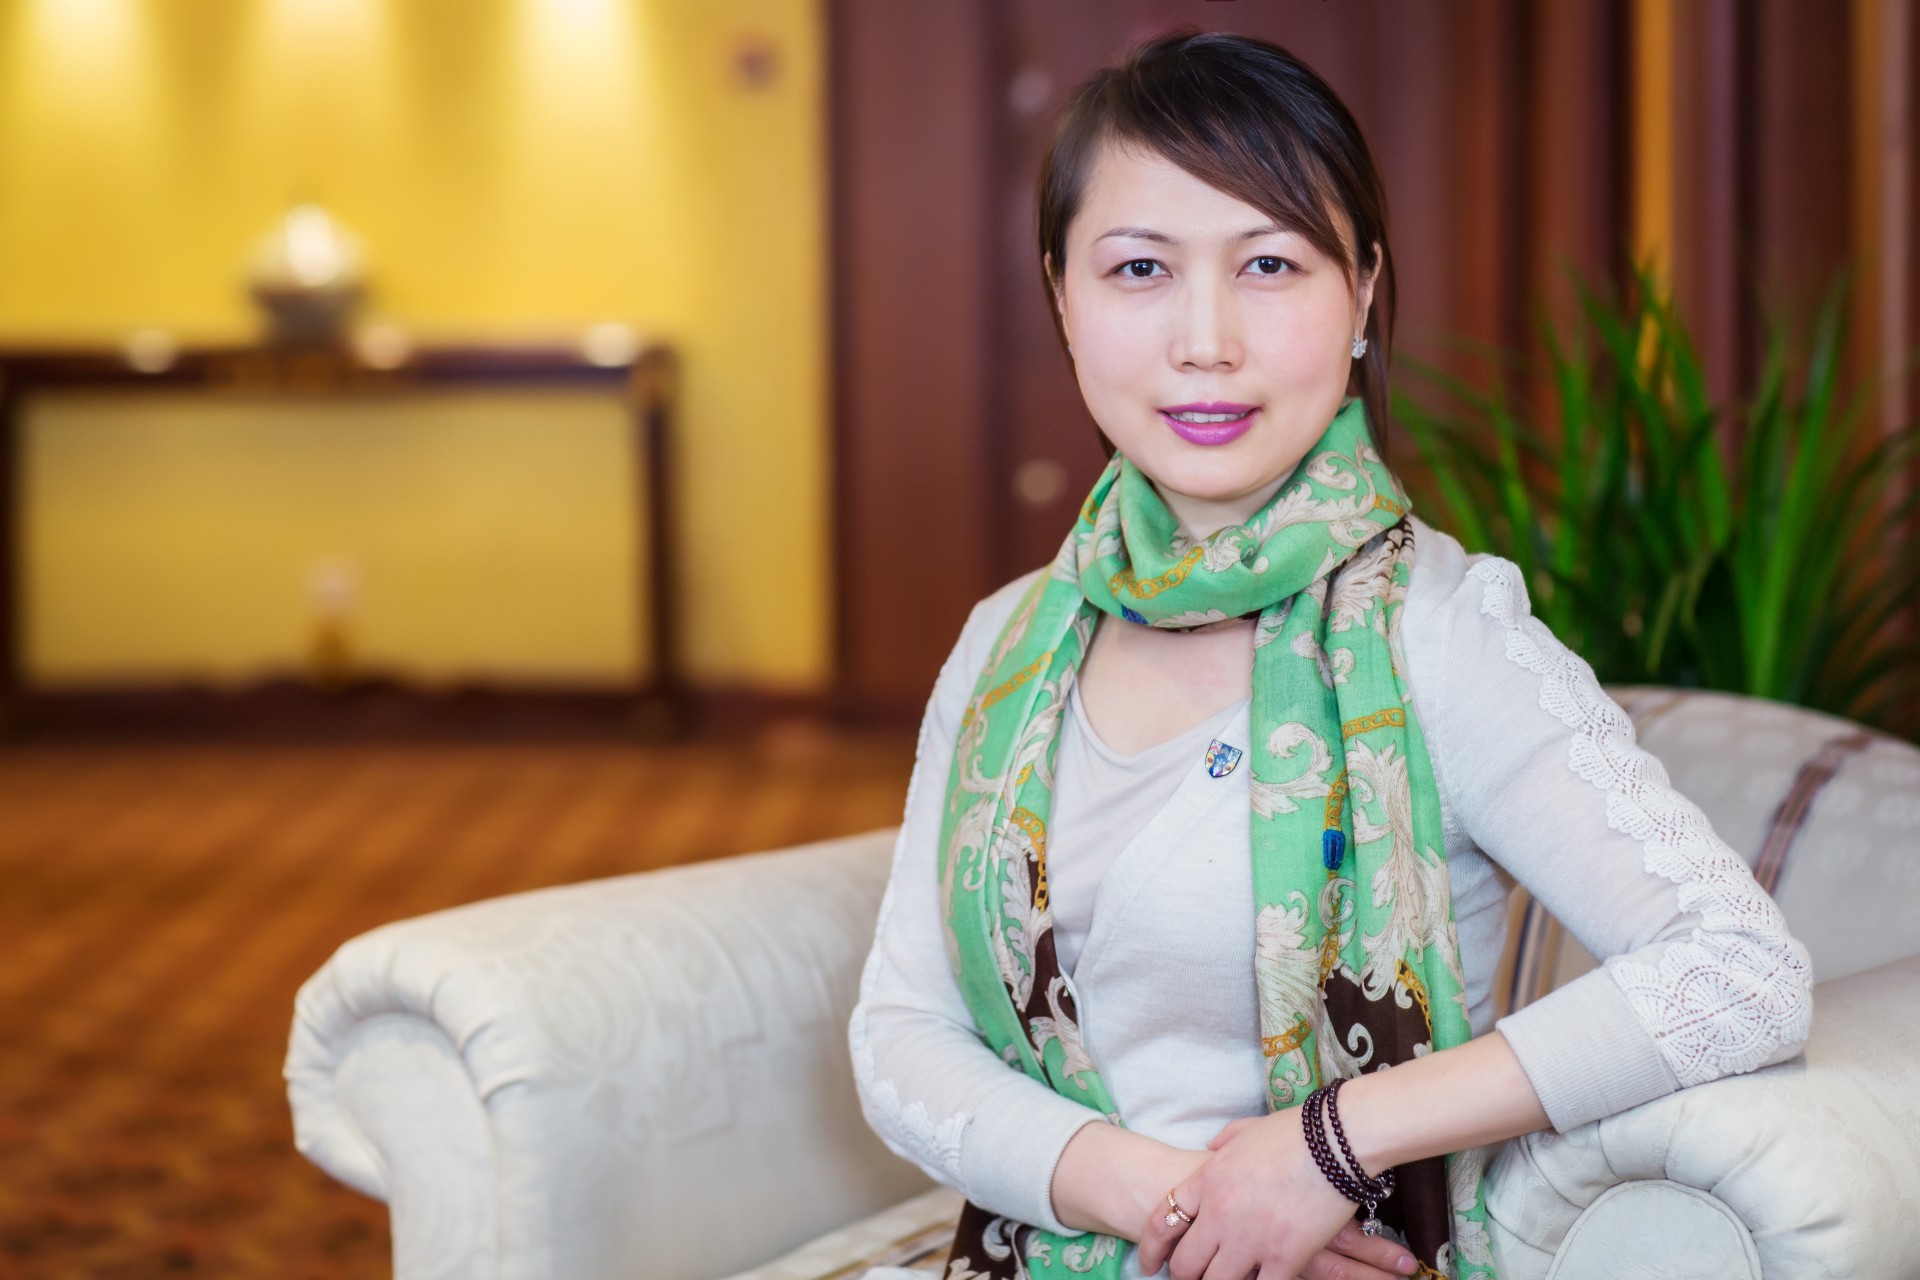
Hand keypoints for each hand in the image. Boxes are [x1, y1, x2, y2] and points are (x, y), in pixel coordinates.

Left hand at [1135, 1111, 1417, 1279]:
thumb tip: (1212, 1146)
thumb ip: (1223, 1143)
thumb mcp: (1245, 1130)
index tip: (1150, 1265)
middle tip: (1191, 1279)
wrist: (1336, 1139)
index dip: (1153, 1250)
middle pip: (1185, 1264)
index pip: (1163, 1222)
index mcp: (1207, 1181)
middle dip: (1184, 1276)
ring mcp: (1250, 1239)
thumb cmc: (1295, 1131)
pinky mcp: (1284, 1257)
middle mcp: (1220, 1214)